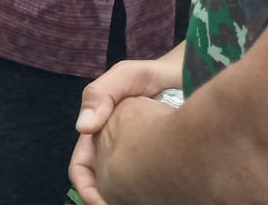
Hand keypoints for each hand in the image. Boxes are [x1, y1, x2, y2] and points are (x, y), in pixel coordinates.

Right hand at [68, 55, 182, 203]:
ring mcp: (137, 157)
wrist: (186, 79)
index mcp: (97, 133)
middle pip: (101, 184)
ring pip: (123, 189)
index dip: (84, 186)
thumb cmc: (150, 75)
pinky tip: (157, 197)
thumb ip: (99, 95)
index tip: (96, 200)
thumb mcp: (122, 76)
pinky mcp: (159, 164)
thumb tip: (81, 128)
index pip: (81, 167)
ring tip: (140, 203)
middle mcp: (113, 149)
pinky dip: (146, 195)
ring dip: (124, 199)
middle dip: (105, 200)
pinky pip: (148, 186)